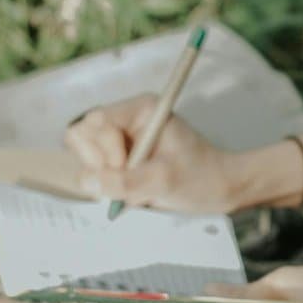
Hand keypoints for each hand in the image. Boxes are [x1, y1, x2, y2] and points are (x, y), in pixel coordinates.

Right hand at [64, 94, 237, 212]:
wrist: (219, 188)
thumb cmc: (201, 176)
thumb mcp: (164, 180)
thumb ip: (125, 181)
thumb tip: (89, 182)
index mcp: (141, 110)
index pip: (97, 120)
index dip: (104, 148)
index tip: (125, 167)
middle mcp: (127, 120)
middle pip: (82, 135)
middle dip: (99, 162)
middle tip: (127, 178)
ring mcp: (121, 140)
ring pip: (85, 155)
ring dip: (102, 176)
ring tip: (133, 186)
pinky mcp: (120, 160)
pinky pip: (95, 171)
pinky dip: (107, 185)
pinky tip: (133, 191)